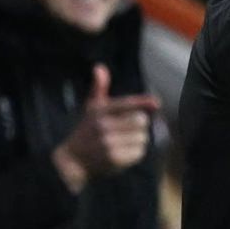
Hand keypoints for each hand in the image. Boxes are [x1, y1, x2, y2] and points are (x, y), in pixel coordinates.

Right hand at [52, 64, 160, 192]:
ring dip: (139, 139)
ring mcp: (109, 144)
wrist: (73, 161)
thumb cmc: (87, 131)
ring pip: (142, 137)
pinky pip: (139, 152)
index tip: (156, 103)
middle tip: (130, 127)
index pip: (126, 103)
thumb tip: (99, 67)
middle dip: (140, 124)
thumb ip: (99, 88)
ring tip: (125, 140)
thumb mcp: (91, 108)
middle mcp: (103, 127)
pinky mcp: (115, 159)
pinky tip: (124, 152)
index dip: (143, 102)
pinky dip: (136, 152)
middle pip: (141, 120)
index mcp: (99, 111)